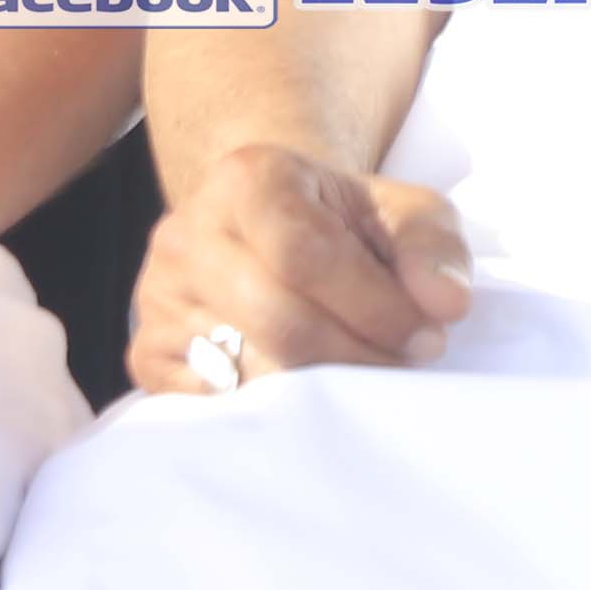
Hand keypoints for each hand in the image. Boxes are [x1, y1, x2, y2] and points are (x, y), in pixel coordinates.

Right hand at [128, 137, 469, 393]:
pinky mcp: (147, 350)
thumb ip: (433, 248)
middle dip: (356, 353)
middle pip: (276, 318)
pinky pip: (205, 403)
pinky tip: (306, 396)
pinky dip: (265, 412)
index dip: (374, 307)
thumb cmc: (346, 225)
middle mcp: (186, 231)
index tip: (427, 335)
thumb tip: (444, 304)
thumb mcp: (405, 213)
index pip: (305, 255)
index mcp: (247, 177)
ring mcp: (158, 294)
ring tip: (364, 373)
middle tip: (404, 362)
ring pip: (246, 368)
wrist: (273, 229)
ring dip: (322, 389)